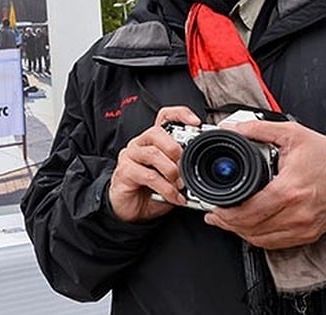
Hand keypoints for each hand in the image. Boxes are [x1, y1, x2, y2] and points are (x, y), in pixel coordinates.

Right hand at [107, 106, 200, 222]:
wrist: (130, 209)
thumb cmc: (150, 190)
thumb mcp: (172, 177)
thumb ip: (182, 168)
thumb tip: (200, 167)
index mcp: (153, 141)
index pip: (164, 117)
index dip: (180, 115)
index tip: (196, 123)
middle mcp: (140, 144)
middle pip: (157, 132)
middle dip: (175, 149)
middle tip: (184, 167)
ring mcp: (130, 156)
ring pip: (153, 153)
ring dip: (172, 171)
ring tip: (180, 185)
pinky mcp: (124, 172)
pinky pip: (149, 176)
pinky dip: (166, 188)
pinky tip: (174, 197)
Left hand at [204, 120, 325, 248]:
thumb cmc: (325, 155)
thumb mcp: (292, 134)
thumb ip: (259, 130)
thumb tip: (234, 130)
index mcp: (291, 190)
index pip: (251, 211)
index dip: (228, 213)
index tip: (215, 208)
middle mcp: (299, 213)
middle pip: (253, 228)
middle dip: (228, 223)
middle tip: (215, 215)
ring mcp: (305, 227)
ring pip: (262, 239)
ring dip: (240, 232)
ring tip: (227, 221)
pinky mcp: (309, 234)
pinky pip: (276, 243)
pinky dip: (258, 237)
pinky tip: (248, 227)